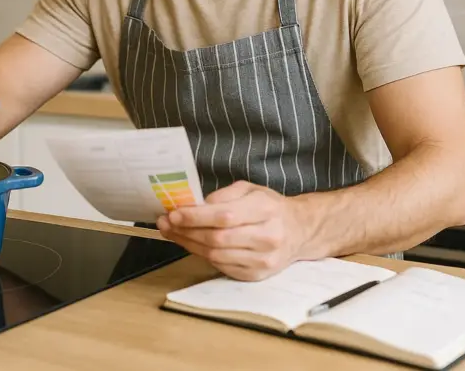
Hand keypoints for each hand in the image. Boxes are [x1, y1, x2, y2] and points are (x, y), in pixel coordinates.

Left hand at [157, 180, 309, 280]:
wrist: (299, 232)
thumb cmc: (270, 207)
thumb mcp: (251, 189)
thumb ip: (224, 195)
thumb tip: (195, 205)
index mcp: (266, 210)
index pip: (224, 216)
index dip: (195, 217)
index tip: (174, 214)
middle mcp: (267, 237)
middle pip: (217, 238)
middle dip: (186, 231)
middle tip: (166, 223)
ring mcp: (263, 260)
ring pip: (216, 255)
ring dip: (189, 244)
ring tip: (173, 233)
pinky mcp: (256, 275)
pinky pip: (221, 267)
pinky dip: (202, 255)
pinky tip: (192, 244)